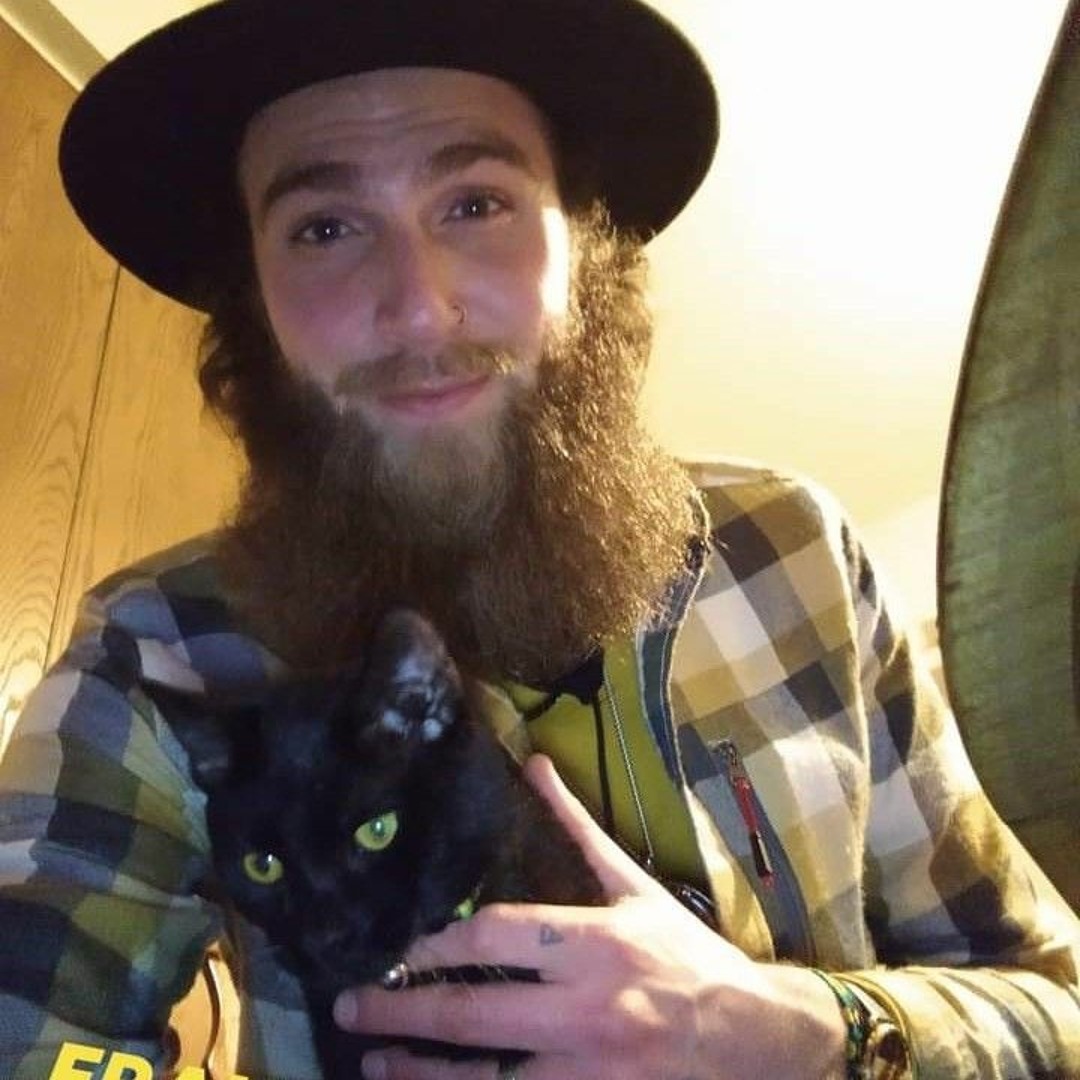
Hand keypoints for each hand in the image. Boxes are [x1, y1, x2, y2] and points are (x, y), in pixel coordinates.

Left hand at [333, 754, 845, 1079]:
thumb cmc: (686, 954)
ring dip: (421, 1073)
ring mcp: (589, 1071)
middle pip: (476, 1016)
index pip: (498, 939)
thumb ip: (577, 828)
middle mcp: (587, 1009)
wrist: (754, 1036)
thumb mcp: (634, 886)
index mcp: (595, 943)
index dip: (438, 944)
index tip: (397, 947)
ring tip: (373, 1063)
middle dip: (403, 1013)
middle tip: (351, 1006)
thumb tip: (536, 763)